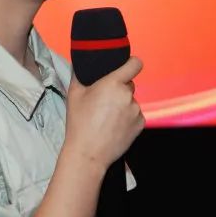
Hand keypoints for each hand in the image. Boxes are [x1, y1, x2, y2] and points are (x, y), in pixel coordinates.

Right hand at [64, 57, 144, 172]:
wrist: (88, 153)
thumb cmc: (79, 123)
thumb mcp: (74, 94)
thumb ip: (79, 74)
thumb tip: (81, 63)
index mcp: (113, 84)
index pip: (135, 64)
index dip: (132, 63)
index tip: (127, 66)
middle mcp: (128, 95)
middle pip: (129, 85)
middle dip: (119, 90)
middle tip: (104, 101)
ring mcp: (136, 110)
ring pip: (131, 101)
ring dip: (123, 105)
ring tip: (107, 118)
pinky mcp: (141, 124)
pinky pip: (136, 115)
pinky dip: (128, 118)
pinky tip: (114, 126)